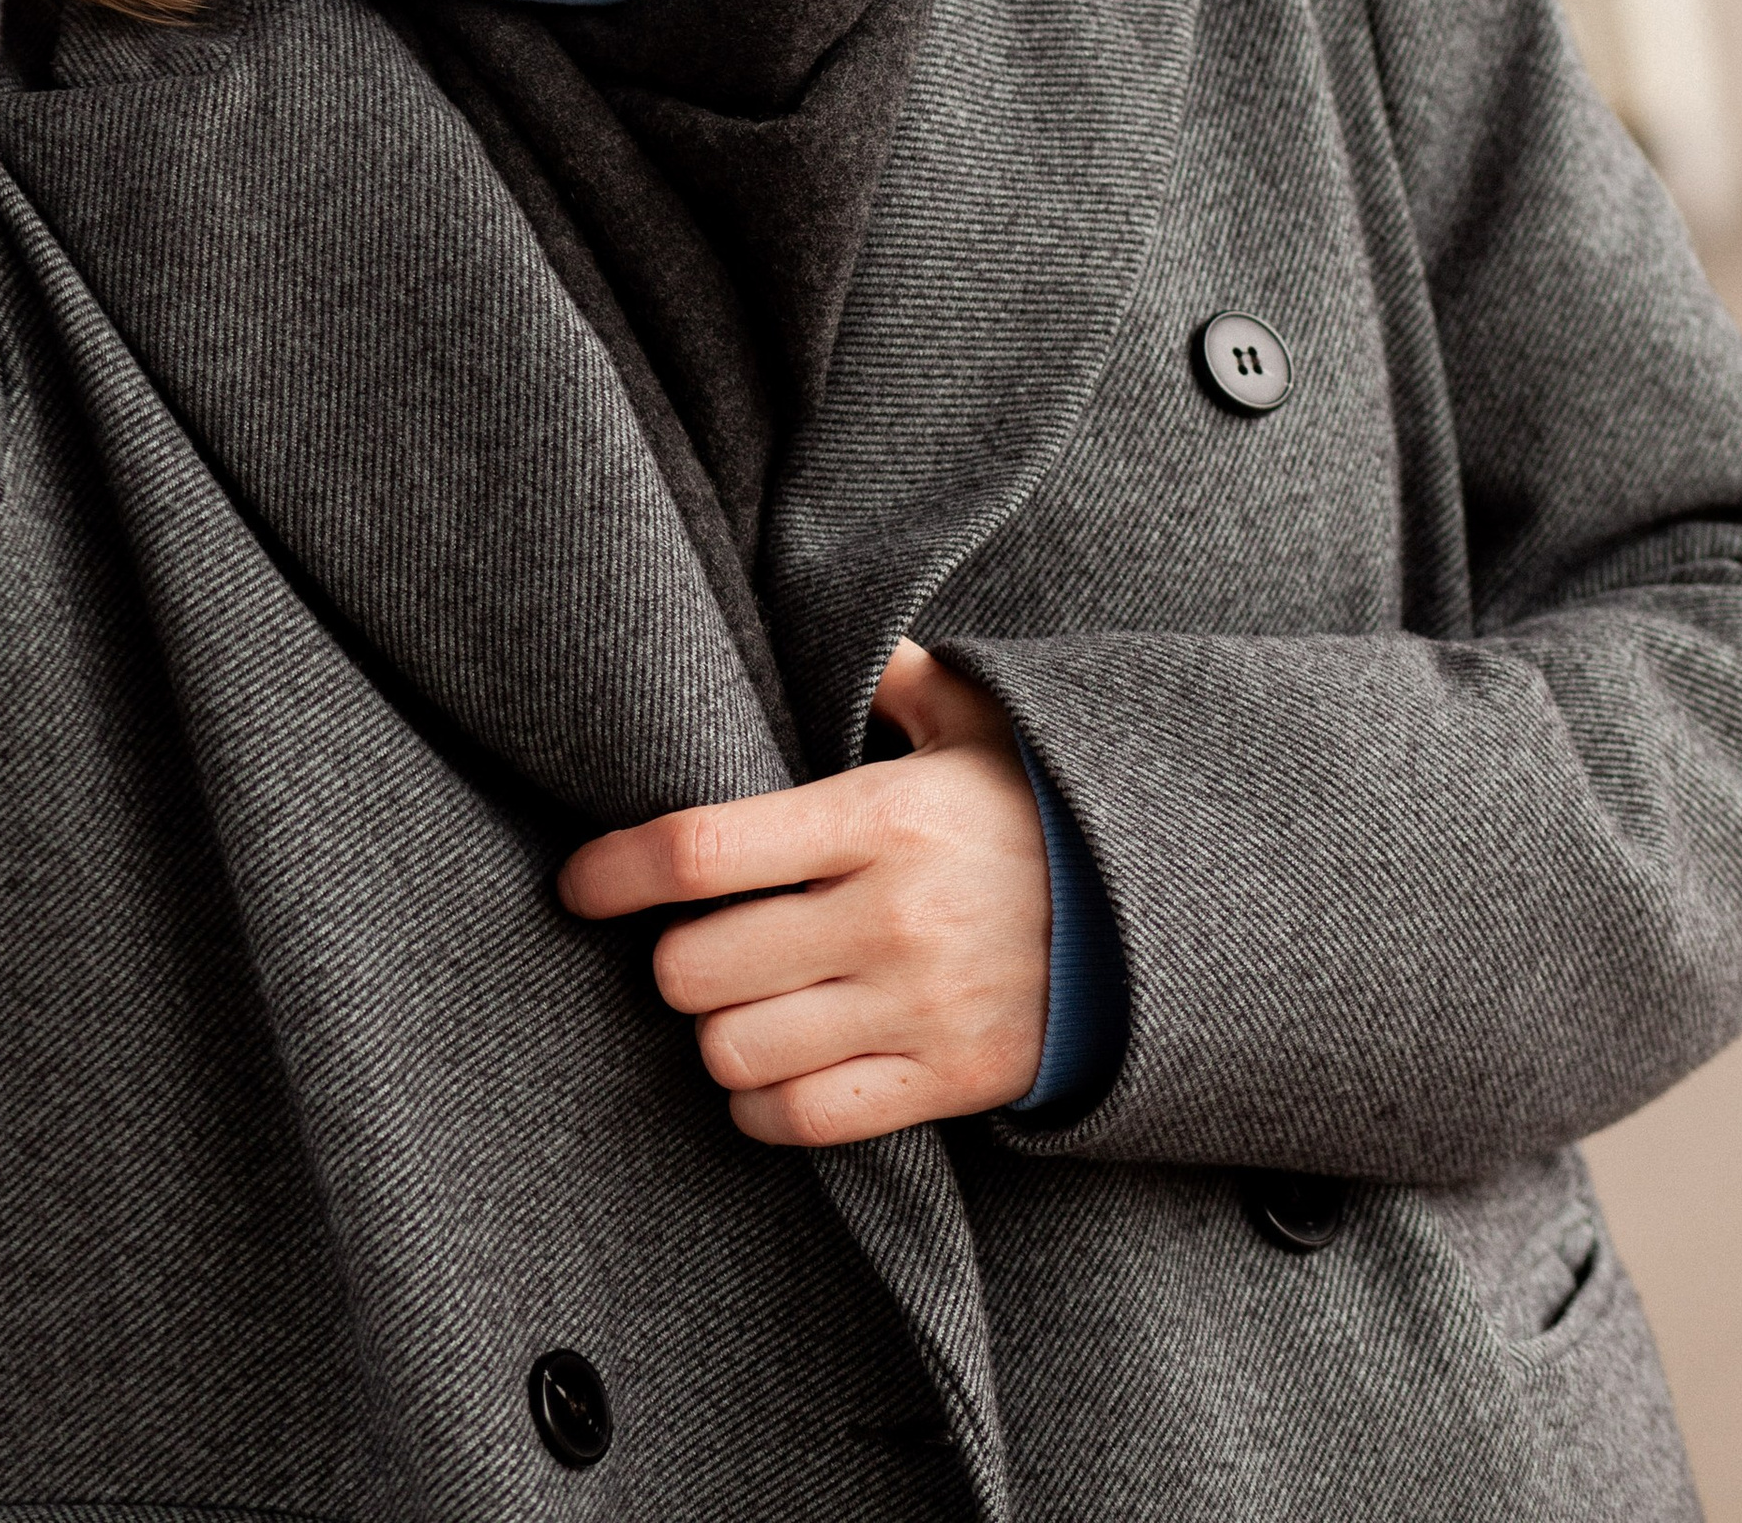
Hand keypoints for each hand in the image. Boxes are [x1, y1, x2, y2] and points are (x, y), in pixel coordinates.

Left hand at [557, 638, 1049, 1146]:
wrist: (1164, 920)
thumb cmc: (1041, 810)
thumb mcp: (978, 720)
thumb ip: (895, 674)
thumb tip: (832, 621)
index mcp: (881, 815)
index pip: (703, 849)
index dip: (615, 870)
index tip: (578, 883)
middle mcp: (889, 916)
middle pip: (697, 966)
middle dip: (673, 959)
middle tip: (693, 942)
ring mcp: (917, 1008)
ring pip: (738, 1049)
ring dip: (716, 1033)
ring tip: (737, 1004)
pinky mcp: (945, 1081)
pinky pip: (805, 1120)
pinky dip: (763, 1104)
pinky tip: (771, 1068)